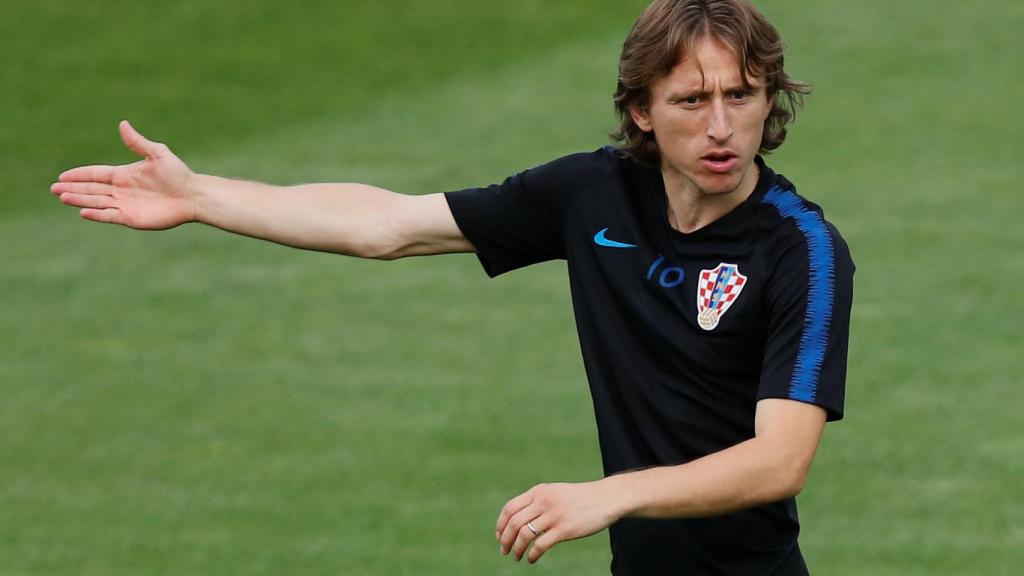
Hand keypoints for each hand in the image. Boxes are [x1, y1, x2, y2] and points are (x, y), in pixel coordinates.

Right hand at [51, 120, 195, 228]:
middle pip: (92, 189)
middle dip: (73, 189)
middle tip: (54, 189)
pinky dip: (97, 214)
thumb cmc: (178, 174)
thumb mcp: (157, 154)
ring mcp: (125, 205)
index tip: (62, 176)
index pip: (96, 174)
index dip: (79, 175)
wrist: (192, 195)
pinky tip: (83, 211)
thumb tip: (122, 124)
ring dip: (80, 200)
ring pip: (97, 202)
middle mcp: (121, 190)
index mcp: (124, 174)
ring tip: (63, 197)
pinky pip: (110, 216)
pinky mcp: (131, 218)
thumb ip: (138, 142)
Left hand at [496, 480, 621, 563]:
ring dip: (516, 549)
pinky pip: (541, 545)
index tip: (499, 536)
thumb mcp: (555, 492)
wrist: (605, 498)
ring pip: (525, 535)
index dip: (501, 524)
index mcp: (539, 492)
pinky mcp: (565, 529)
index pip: (510, 508)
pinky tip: (531, 559)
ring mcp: (554, 515)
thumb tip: (519, 518)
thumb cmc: (580, 498)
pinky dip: (532, 555)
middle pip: (514, 523)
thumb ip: (538, 501)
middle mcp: (544, 502)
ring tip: (516, 556)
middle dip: (505, 539)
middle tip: (504, 550)